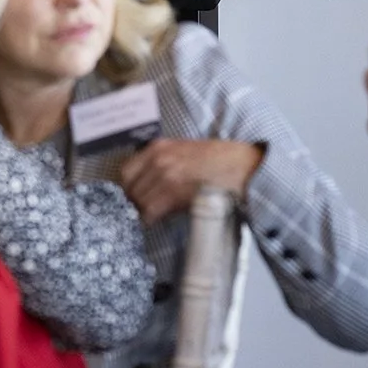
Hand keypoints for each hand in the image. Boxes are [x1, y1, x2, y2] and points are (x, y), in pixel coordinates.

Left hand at [118, 139, 262, 224]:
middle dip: (133, 202)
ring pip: (139, 202)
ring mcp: (165, 175)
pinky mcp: (175, 192)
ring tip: (153, 217)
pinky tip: (159, 220)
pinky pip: (151, 211)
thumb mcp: (183, 152)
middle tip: (142, 212)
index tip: (133, 199)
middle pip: (130, 188)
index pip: (125, 172)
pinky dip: (151, 218)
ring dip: (143, 212)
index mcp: (158, 147)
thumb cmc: (218, 161)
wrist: (241, 165)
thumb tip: (147, 186)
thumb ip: (162, 164)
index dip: (128, 188)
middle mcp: (157, 159)